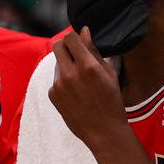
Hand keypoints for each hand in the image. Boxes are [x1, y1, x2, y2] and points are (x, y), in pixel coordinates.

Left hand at [49, 28, 128, 156]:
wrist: (104, 132)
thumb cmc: (112, 101)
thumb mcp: (109, 74)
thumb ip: (93, 51)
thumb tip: (84, 31)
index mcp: (87, 67)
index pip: (70, 37)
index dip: (74, 36)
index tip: (79, 41)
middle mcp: (69, 74)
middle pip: (57, 45)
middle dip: (66, 45)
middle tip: (76, 53)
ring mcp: (58, 85)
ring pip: (57, 63)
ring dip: (66, 64)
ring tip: (81, 80)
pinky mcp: (52, 94)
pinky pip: (55, 79)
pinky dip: (63, 80)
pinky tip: (76, 92)